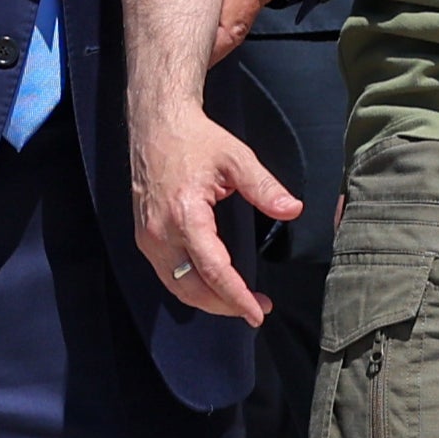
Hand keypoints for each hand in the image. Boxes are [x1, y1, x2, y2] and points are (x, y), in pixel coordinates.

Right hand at [127, 101, 286, 326]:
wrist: (156, 126)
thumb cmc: (195, 139)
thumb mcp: (236, 158)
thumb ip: (264, 187)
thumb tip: (293, 210)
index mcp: (185, 215)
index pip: (213, 271)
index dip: (237, 297)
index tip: (257, 312)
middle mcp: (161, 233)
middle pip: (193, 288)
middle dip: (225, 306)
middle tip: (256, 310)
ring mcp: (149, 238)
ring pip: (177, 287)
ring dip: (208, 302)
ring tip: (239, 303)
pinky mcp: (145, 237)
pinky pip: (167, 275)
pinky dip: (190, 289)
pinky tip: (212, 287)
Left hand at [141, 0, 318, 60]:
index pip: (233, 24)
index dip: (210, 47)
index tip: (181, 59)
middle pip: (230, 30)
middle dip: (203, 47)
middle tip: (166, 57)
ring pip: (234, 19)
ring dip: (209, 31)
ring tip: (174, 36)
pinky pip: (237, 5)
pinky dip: (217, 14)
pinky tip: (192, 10)